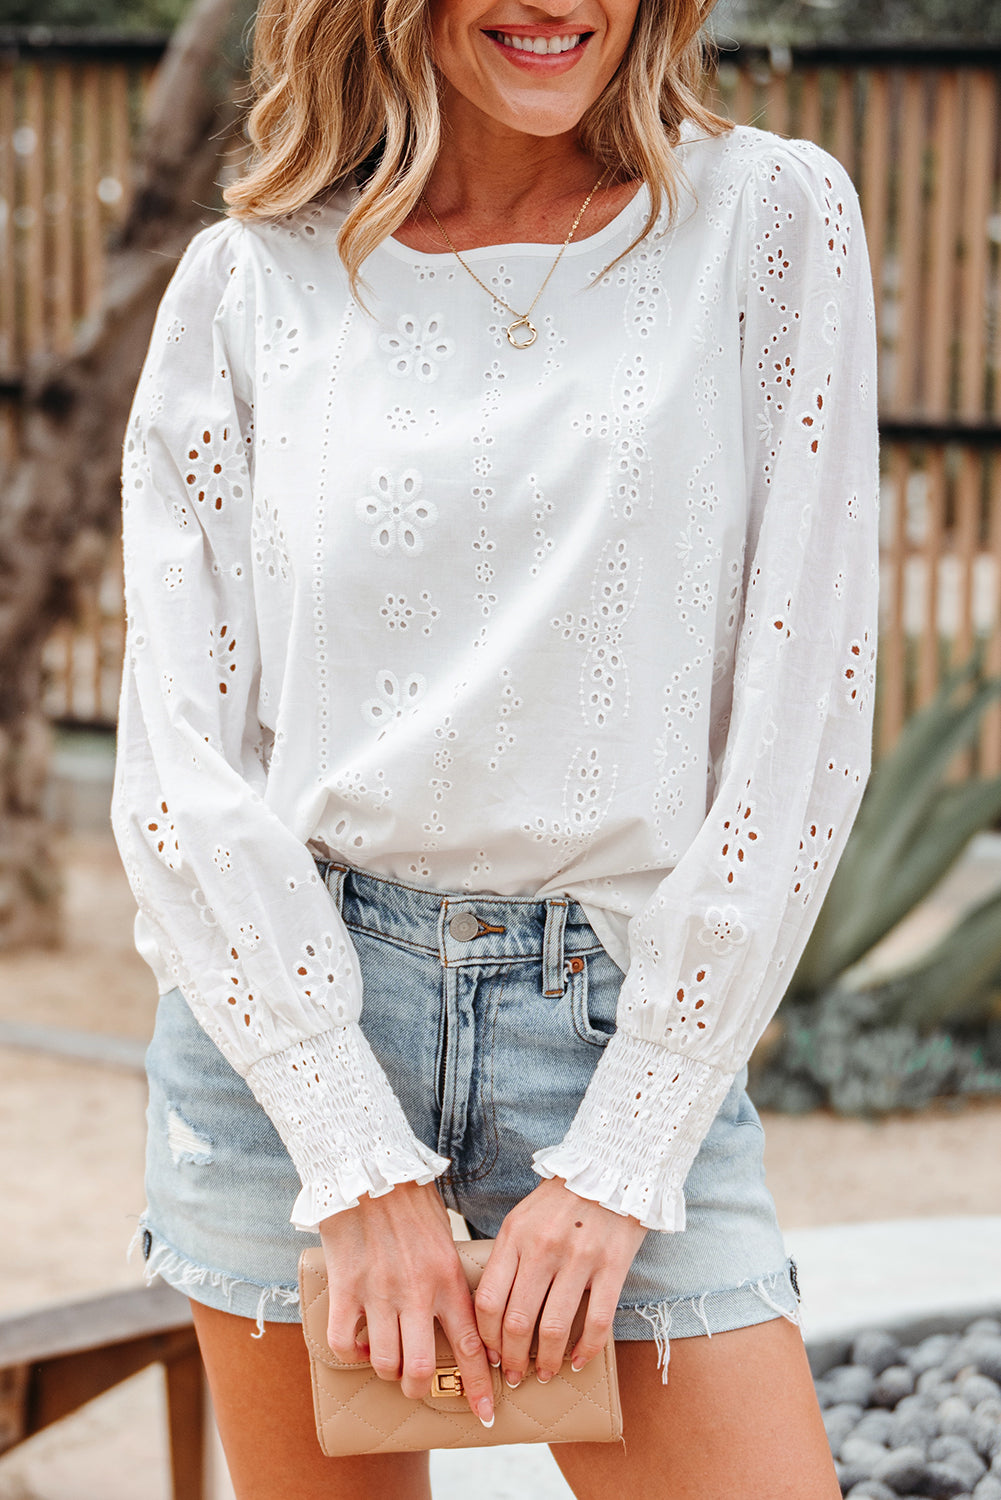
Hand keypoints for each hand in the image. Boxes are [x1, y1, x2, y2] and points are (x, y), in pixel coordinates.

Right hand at [319, 1180, 495, 1425]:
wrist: (368, 1169)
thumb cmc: (410, 1201)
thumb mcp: (444, 1238)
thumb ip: (450, 1278)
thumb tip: (461, 1314)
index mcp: (448, 1278)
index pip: (472, 1346)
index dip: (478, 1388)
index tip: (486, 1415)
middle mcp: (417, 1291)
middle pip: (422, 1369)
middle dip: (421, 1387)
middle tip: (418, 1382)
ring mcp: (379, 1292)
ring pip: (385, 1364)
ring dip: (388, 1371)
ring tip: (388, 1359)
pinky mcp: (345, 1287)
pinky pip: (345, 1343)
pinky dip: (352, 1353)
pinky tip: (358, 1343)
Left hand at [471, 1175, 647, 1386]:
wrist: (612, 1167)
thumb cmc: (560, 1200)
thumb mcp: (522, 1218)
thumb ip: (506, 1257)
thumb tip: (490, 1311)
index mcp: (515, 1235)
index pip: (488, 1299)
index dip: (486, 1337)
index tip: (490, 1355)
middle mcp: (543, 1247)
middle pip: (518, 1321)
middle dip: (513, 1358)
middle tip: (515, 1374)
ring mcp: (580, 1257)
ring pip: (555, 1328)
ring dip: (547, 1361)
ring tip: (545, 1372)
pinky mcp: (613, 1265)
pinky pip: (598, 1322)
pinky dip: (586, 1350)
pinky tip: (578, 1360)